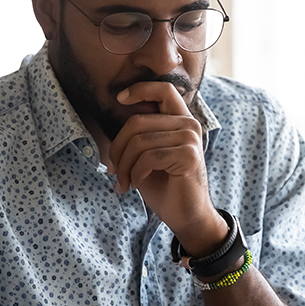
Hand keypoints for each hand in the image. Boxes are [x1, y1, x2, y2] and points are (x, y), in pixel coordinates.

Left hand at [110, 83, 226, 254]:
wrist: (186, 215)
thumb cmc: (164, 186)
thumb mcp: (147, 155)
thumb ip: (139, 134)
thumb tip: (117, 115)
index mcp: (180, 120)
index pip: (163, 89)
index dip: (140, 89)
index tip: (120, 99)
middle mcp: (189, 125)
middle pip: (138, 122)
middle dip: (117, 148)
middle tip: (113, 170)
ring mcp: (191, 139)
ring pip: (139, 142)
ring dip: (124, 166)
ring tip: (123, 182)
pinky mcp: (189, 156)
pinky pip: (148, 158)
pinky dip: (135, 174)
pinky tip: (135, 185)